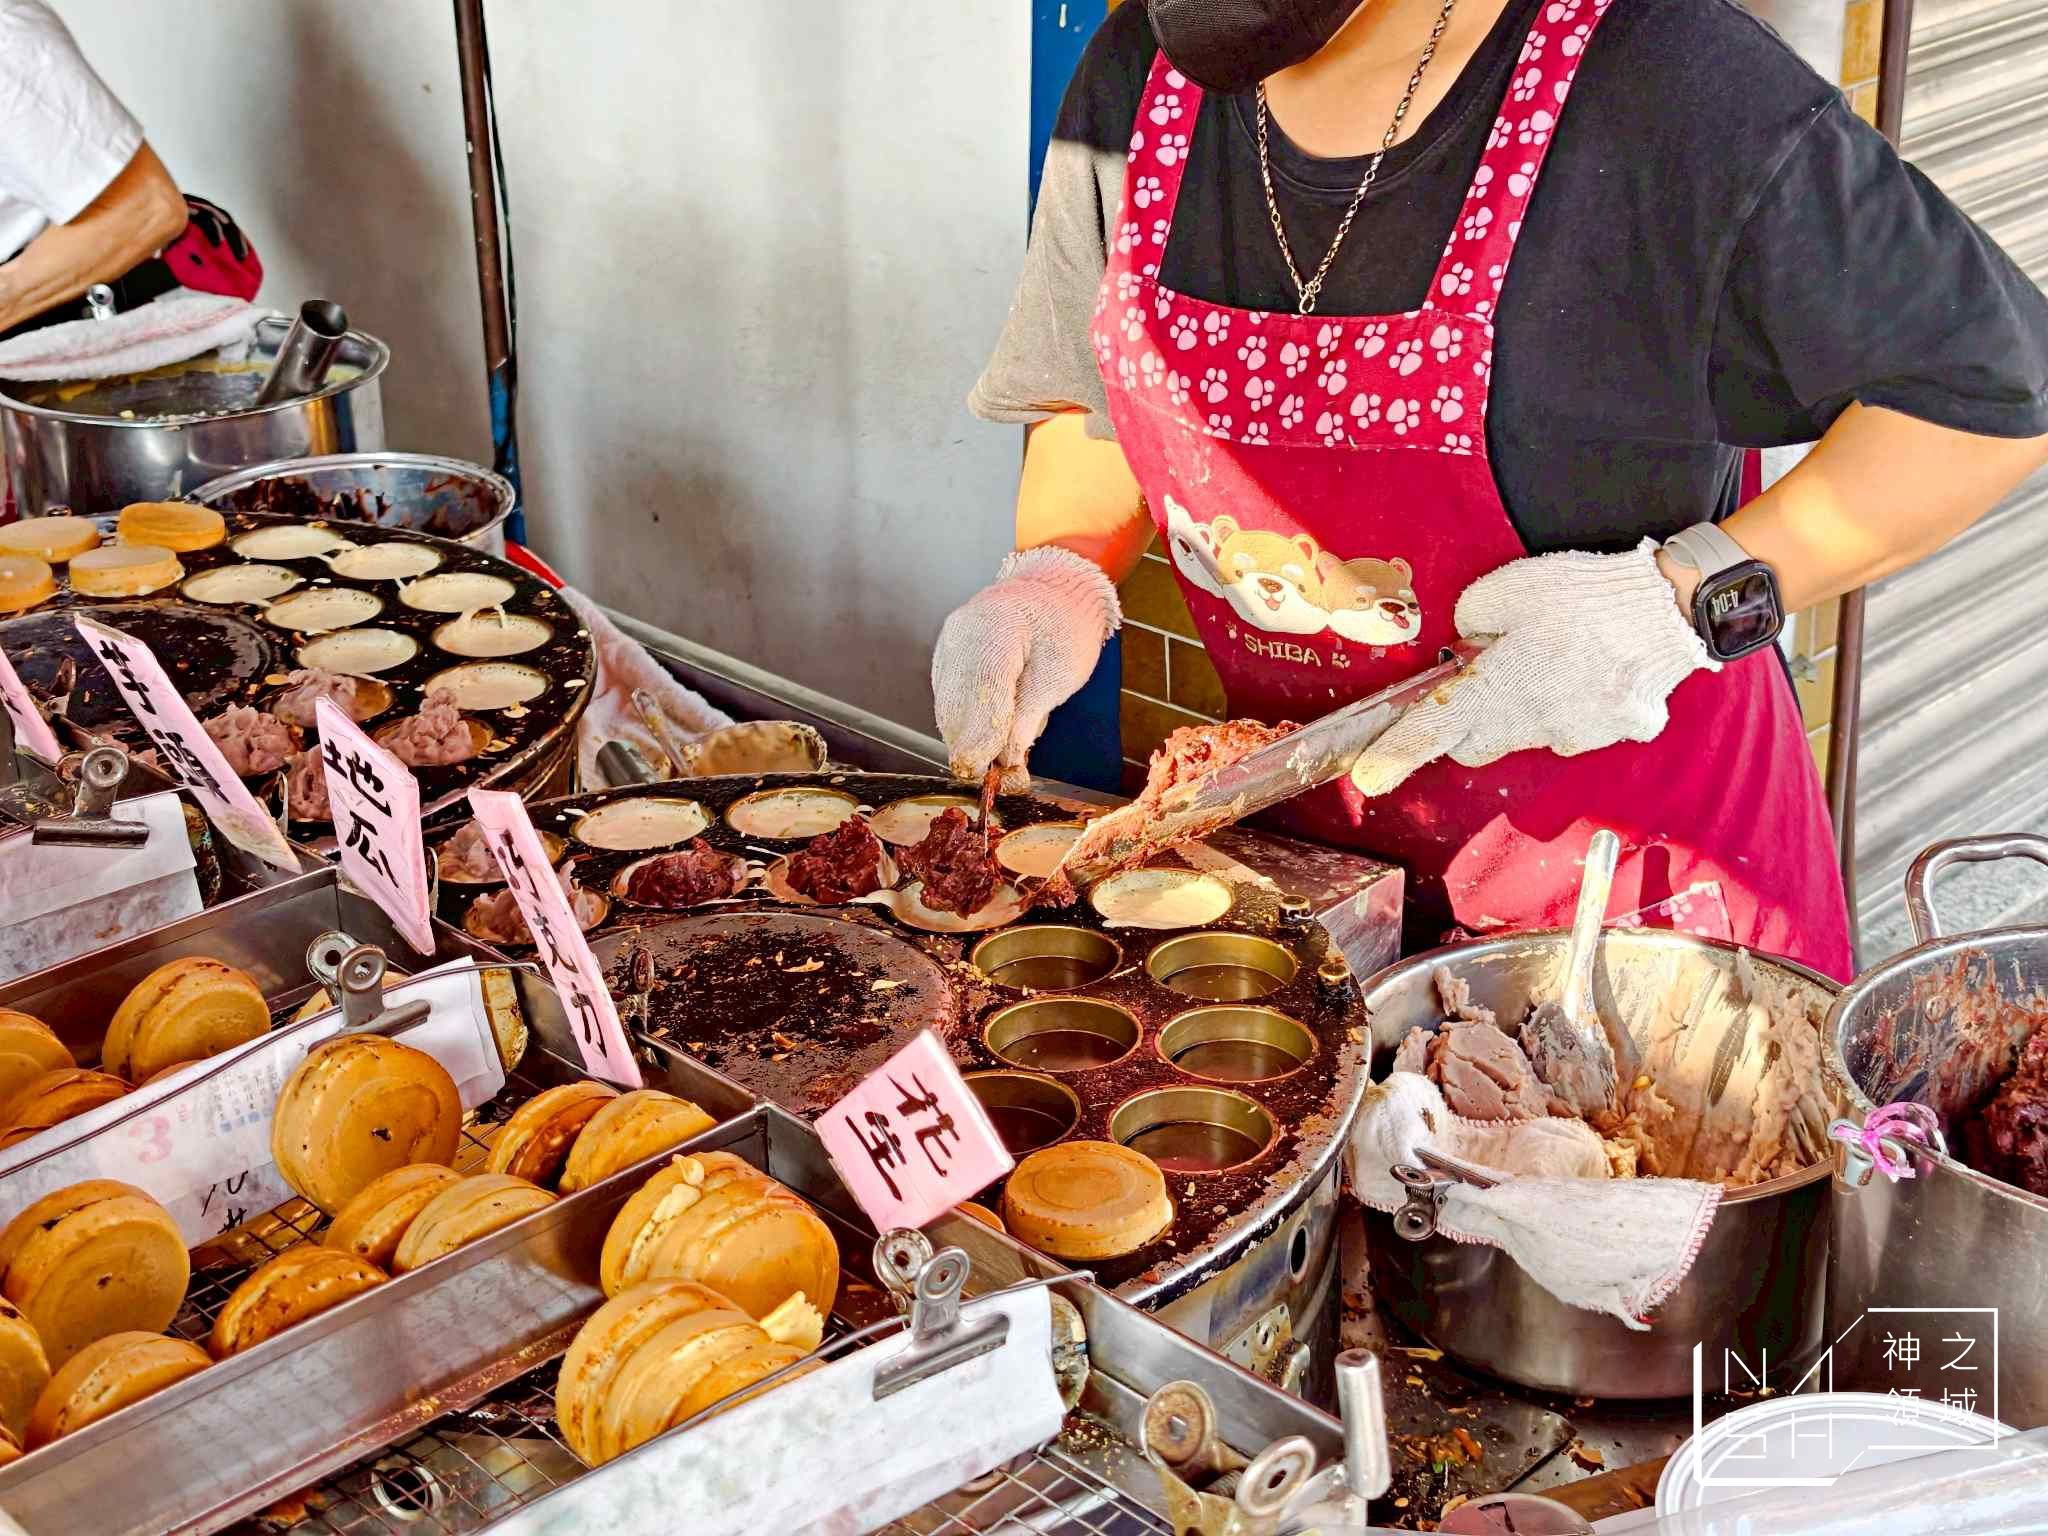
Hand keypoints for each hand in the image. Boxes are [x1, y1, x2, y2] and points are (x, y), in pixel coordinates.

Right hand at [931, 546, 1119, 790]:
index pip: (981, 692)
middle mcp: (959, 634)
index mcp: (993, 628)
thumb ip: (1028, 716)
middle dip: (973, 746)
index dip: (983, 737)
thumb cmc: (1064, 627)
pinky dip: (966, 723)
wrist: (1053, 592)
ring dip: (968, 739)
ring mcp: (948, 645)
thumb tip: (1005, 761)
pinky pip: (948, 700)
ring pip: (947, 707)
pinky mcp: (946, 658)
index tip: (986, 772)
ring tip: (997, 760)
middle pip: (955, 705)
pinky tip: (989, 734)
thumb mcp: (1060, 674)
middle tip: (997, 777)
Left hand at [1350, 539, 1716, 795]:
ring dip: (1534, 705)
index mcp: (1495, 690)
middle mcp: (1532, 724)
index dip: (1395, 755)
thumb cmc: (1583, 595)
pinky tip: (1602, 667)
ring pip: (1536, 732)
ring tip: (1560, 658)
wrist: (1671, 607)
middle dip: (1471, 722)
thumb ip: (1473, 617)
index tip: (1368, 777)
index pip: (1430, 731)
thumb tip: (1469, 639)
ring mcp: (1579, 734)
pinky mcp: (1621, 730)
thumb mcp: (1506, 588)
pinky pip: (1589, 722)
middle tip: (1487, 681)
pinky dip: (1586, 701)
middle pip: (1479, 743)